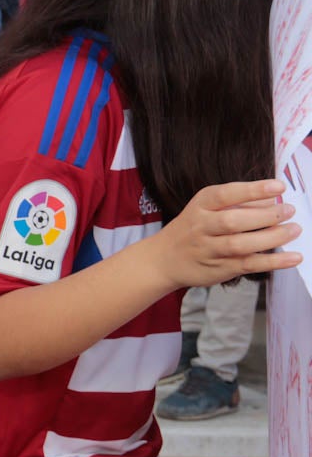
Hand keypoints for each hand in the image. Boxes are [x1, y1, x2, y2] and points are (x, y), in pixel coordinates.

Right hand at [150, 179, 301, 288]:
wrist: (162, 260)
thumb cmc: (192, 230)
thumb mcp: (206, 209)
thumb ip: (237, 203)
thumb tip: (273, 199)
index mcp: (201, 205)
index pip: (226, 194)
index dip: (253, 190)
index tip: (278, 187)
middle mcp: (201, 227)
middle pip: (233, 221)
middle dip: (265, 215)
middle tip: (288, 211)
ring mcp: (209, 250)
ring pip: (240, 244)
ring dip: (271, 238)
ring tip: (294, 230)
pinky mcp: (220, 268)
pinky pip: (249, 264)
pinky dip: (273, 262)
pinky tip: (293, 257)